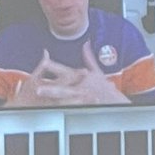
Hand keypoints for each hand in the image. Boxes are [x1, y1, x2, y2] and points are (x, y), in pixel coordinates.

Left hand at [13, 41, 129, 105]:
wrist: (117, 102)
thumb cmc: (105, 88)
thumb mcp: (98, 72)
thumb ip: (89, 58)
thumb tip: (85, 44)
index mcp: (81, 77)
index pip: (65, 71)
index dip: (54, 67)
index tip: (43, 62)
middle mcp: (80, 87)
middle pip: (62, 86)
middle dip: (50, 87)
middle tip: (37, 88)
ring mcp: (81, 98)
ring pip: (64, 99)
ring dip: (53, 99)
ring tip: (42, 99)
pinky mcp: (83, 107)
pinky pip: (70, 109)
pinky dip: (60, 109)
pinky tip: (50, 110)